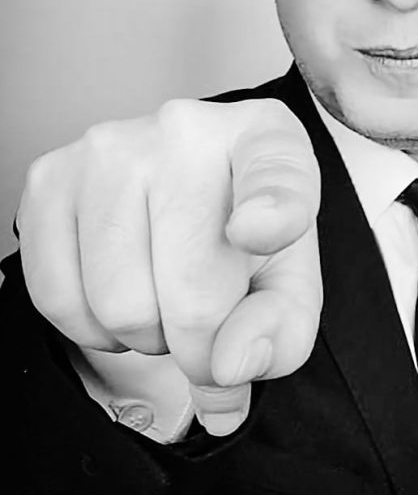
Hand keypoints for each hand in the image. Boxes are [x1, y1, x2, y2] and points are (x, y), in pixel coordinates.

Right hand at [16, 98, 321, 435]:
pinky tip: (122, 294)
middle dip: (201, 346)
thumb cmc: (242, 236)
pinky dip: (92, 328)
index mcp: (267, 141)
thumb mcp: (289, 284)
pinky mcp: (50, 178)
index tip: (258, 235)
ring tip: (163, 298)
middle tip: (207, 325)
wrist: (186, 192)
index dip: (273, 212)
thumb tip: (229, 365)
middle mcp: (187, 129)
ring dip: (145, 335)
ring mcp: (111, 148)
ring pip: (118, 306)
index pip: (276, 174)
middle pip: (191, 292)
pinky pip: (58, 299)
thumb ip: (281, 332)